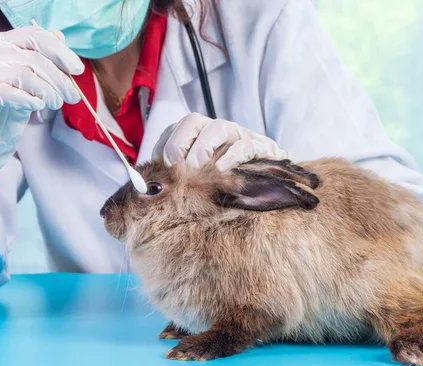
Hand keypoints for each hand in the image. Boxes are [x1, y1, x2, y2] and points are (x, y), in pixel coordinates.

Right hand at [0, 26, 84, 175]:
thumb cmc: (9, 105)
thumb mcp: (31, 80)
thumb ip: (43, 58)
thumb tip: (59, 36)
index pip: (33, 35)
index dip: (59, 51)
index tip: (78, 70)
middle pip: (31, 57)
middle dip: (59, 78)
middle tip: (73, 96)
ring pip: (22, 74)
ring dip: (47, 91)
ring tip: (56, 104)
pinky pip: (6, 93)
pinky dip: (28, 100)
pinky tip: (38, 106)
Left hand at [152, 113, 289, 170]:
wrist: (272, 182)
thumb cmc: (228, 181)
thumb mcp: (200, 178)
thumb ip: (178, 176)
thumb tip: (150, 187)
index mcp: (199, 134)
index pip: (174, 129)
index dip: (163, 146)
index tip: (160, 167)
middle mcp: (217, 130)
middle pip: (192, 121)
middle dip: (179, 143)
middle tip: (177, 168)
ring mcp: (239, 136)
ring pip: (217, 127)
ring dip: (202, 148)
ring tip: (197, 169)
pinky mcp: (261, 148)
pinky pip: (245, 145)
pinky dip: (232, 156)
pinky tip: (222, 170)